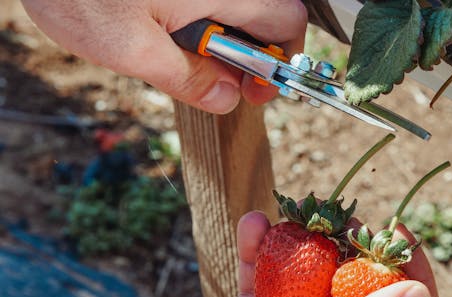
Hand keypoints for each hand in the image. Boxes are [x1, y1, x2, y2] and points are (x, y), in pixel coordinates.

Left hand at [20, 0, 307, 112]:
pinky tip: (161, 26)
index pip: (288, 22)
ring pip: (235, 7)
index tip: (255, 90)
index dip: (280, 62)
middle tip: (214, 79)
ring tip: (175, 50)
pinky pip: (206, 0)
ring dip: (218, 37)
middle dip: (247, 53)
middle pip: (266, 13)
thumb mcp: (131, 50)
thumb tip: (226, 99)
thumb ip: (187, 78)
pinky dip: (196, 17)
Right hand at [121, 211, 443, 296]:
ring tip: (295, 217)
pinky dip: (259, 257)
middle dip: (354, 254)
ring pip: (312, 287)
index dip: (416, 280)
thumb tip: (416, 295)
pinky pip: (265, 288)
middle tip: (339, 219)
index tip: (396, 233)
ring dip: (303, 249)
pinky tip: (252, 226)